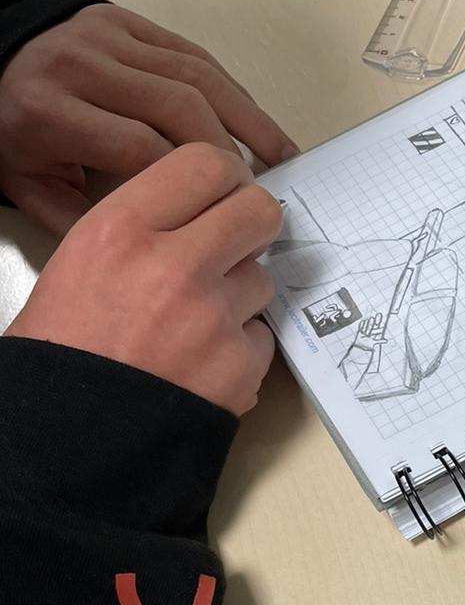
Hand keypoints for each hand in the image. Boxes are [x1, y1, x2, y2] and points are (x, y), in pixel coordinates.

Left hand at [0, 4, 295, 235]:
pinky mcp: (130, 22)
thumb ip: (85, 220)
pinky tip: (255, 122)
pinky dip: (232, 91)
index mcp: (49, 110)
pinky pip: (194, 56)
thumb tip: (161, 243)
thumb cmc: (15, 131)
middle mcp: (81, 65)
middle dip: (226, 154)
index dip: (188, 183)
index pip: (139, 147)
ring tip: (281, 155)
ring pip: (197, 76)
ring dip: (247, 118)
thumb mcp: (30, 186)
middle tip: (254, 194)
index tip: (218, 214)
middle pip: (178, 107)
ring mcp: (109, 36)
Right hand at [6, 144, 281, 414]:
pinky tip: (201, 365)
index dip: (225, 178)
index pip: (207, 163)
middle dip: (251, 226)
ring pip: (262, 279)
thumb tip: (197, 212)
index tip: (223, 194)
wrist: (66, 442)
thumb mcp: (78, 264)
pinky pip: (262, 336)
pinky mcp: (240, 366)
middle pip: (258, 211)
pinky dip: (240, 349)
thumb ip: (140, 229)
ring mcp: (213, 318)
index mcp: (121, 230)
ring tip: (194, 325)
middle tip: (233, 246)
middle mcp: (173, 265)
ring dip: (239, 296)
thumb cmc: (61, 354)